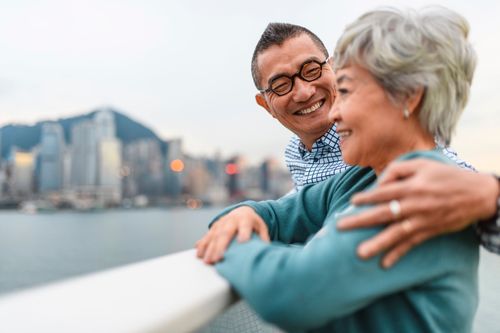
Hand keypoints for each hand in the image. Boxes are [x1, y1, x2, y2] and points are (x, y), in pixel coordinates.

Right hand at [196, 206, 269, 263]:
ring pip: (214, 236)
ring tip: (207, 261)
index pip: (245, 226)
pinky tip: (199, 254)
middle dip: (221, 246)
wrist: (242, 211)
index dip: (244, 233)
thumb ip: (263, 238)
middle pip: (225, 233)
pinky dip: (202, 246)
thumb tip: (266, 251)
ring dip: (209, 249)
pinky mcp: (214, 228)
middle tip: (218, 259)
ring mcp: (221, 223)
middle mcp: (231, 220)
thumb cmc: (253, 223)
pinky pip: (206, 237)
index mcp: (245, 219)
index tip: (243, 242)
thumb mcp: (261, 227)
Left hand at [337, 159, 498, 267]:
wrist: (477, 194)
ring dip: (376, 244)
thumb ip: (397, 169)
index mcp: (410, 186)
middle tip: (340, 228)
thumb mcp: (422, 163)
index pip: (382, 192)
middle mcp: (413, 204)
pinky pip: (410, 244)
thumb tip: (378, 183)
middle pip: (381, 214)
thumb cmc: (446, 175)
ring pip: (394, 233)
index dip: (365, 197)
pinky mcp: (428, 231)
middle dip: (359, 221)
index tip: (351, 202)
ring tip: (359, 253)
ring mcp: (421, 220)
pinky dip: (398, 254)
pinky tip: (384, 263)